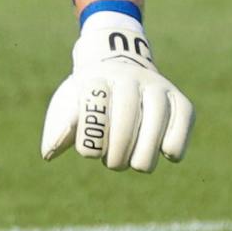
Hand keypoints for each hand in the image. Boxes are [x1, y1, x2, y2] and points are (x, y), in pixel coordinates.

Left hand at [41, 8, 193, 171]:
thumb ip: (60, 127)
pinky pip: (182, 124)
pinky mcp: (181, 102)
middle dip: (120, 149)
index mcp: (97, 77)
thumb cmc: (89, 96)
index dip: (91, 133)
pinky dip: (173, 146)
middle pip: (127, 115)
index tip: (88, 154)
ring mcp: (158, 87)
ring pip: (156, 121)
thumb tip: (49, 153)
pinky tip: (163, 153)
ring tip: (136, 164)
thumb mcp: (69, 104)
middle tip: (114, 165)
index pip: (94, 104)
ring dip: (145, 153)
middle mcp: (130, 78)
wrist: (119, 65)